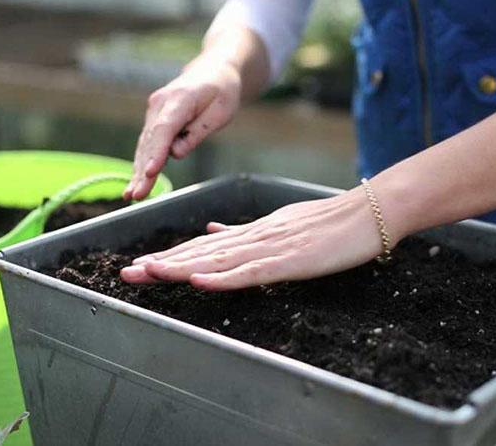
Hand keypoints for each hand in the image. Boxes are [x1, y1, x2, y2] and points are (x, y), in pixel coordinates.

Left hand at [120, 189, 387, 290]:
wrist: (368, 213)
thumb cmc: (331, 222)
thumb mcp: (283, 224)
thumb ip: (246, 232)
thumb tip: (212, 231)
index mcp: (254, 232)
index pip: (204, 247)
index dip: (171, 256)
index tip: (142, 265)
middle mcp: (256, 237)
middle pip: (202, 253)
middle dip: (163, 264)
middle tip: (127, 274)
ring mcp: (272, 248)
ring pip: (218, 261)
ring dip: (181, 269)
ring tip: (149, 274)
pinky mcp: (291, 261)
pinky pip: (252, 272)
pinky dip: (224, 277)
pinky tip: (199, 281)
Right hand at [124, 57, 241, 199]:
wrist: (212, 71)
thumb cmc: (221, 91)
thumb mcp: (222, 111)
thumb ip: (199, 131)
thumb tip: (176, 154)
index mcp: (179, 99)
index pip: (165, 129)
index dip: (156, 153)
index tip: (150, 173)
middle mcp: (159, 104)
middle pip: (151, 142)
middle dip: (143, 170)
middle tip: (137, 195)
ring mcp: (153, 111)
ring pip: (145, 145)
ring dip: (138, 171)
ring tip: (132, 195)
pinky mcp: (154, 119)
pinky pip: (147, 144)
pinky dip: (141, 163)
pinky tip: (134, 183)